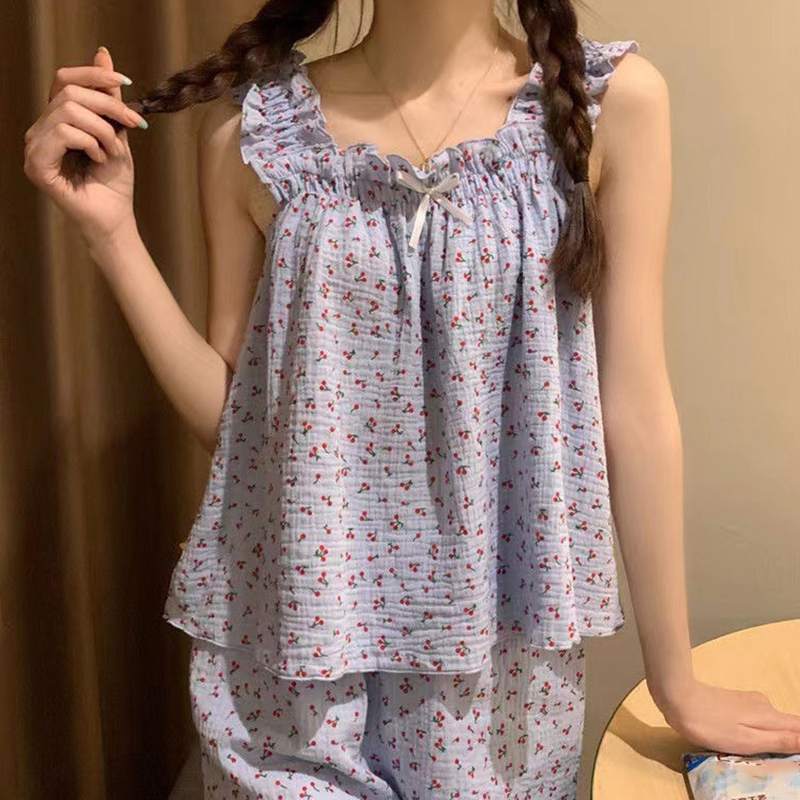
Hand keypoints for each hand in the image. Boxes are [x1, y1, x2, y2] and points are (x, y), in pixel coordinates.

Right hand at [23, 45, 147, 241]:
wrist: (115, 218)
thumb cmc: (115, 182)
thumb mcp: (117, 132)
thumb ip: (108, 98)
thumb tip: (103, 53)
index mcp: (57, 120)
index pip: (65, 79)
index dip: (94, 74)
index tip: (126, 83)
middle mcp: (40, 130)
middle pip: (70, 91)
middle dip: (108, 106)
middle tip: (131, 126)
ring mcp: (35, 147)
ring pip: (68, 111)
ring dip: (102, 130)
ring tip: (113, 151)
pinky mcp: (36, 165)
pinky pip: (62, 133)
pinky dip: (89, 143)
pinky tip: (99, 159)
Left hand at [659, 678, 799, 754]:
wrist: (678, 698)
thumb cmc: (711, 725)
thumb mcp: (748, 740)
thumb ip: (780, 741)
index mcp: (770, 716)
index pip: (799, 727)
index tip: (795, 752)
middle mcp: (763, 705)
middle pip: (788, 724)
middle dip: (790, 739)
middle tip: (775, 754)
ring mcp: (748, 700)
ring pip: (771, 720)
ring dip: (773, 734)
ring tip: (763, 749)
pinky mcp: (734, 701)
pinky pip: (756, 717)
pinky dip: (758, 728)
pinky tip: (746, 736)